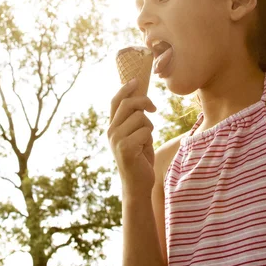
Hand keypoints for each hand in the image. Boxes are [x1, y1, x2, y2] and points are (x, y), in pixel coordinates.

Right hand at [107, 78, 156, 198]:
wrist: (138, 185)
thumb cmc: (140, 159)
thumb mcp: (135, 135)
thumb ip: (134, 120)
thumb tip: (142, 99)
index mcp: (112, 127)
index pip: (115, 102)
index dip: (125, 89)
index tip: (136, 80)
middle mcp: (111, 131)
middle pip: (129, 104)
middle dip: (144, 102)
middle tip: (154, 108)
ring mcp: (117, 139)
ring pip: (140, 118)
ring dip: (149, 127)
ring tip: (146, 141)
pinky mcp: (126, 148)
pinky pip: (145, 132)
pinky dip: (150, 139)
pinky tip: (145, 151)